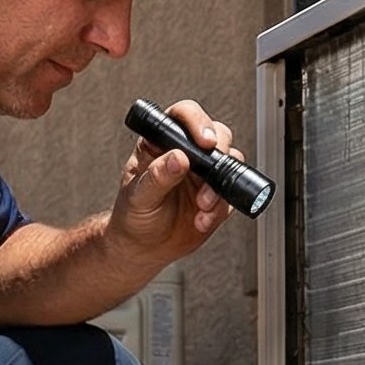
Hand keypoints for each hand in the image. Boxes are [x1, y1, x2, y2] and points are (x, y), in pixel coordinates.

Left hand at [109, 98, 243, 266]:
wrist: (143, 248)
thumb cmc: (132, 217)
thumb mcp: (138, 197)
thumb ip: (157, 177)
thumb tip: (177, 157)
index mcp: (161, 142)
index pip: (182, 116)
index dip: (197, 122)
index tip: (204, 142)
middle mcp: (186, 152)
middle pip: (216, 134)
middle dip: (219, 154)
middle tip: (210, 176)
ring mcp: (204, 173)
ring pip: (230, 163)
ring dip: (219, 187)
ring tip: (201, 207)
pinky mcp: (218, 195)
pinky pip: (231, 194)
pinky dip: (221, 208)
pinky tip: (202, 220)